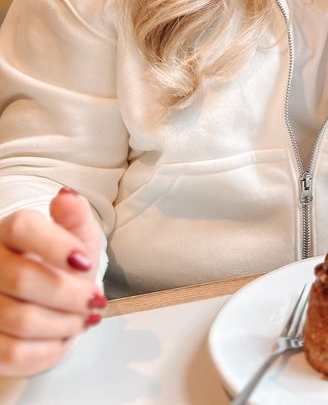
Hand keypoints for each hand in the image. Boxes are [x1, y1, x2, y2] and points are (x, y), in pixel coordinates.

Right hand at [0, 188, 106, 375]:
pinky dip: (49, 350)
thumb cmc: (61, 264)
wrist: (45, 298)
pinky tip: (63, 338)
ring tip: (82, 318)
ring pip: (21, 319)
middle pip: (25, 280)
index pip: (23, 228)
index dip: (57, 246)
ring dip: (64, 324)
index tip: (86, 262)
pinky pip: (13, 353)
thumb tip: (67, 197)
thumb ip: (75, 217)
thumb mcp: (75, 236)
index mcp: (9, 231)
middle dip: (71, 294)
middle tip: (94, 300)